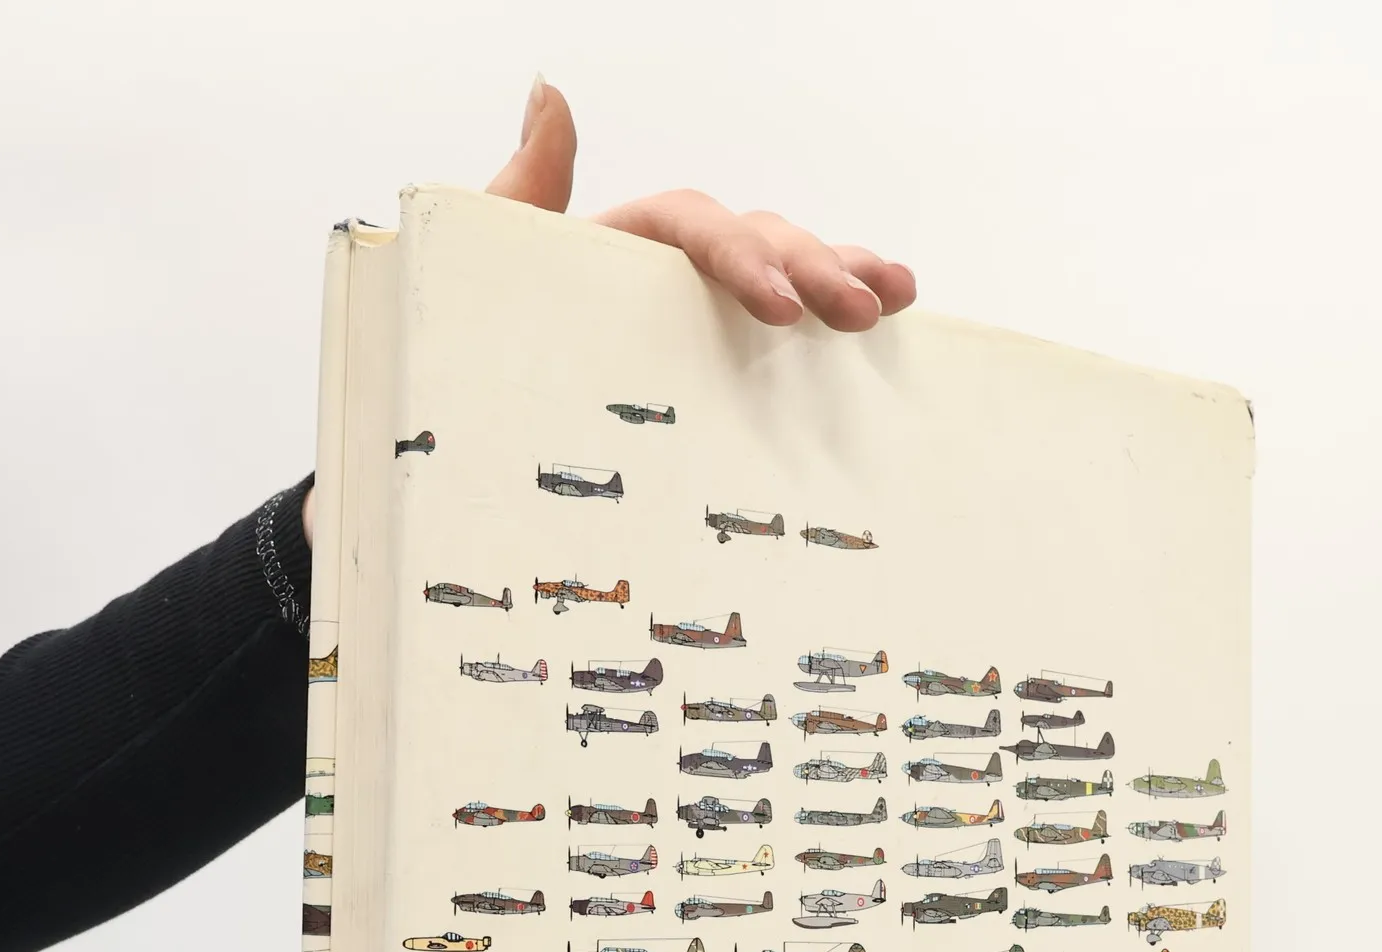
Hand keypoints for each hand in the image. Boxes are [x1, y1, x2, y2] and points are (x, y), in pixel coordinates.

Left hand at [491, 76, 916, 331]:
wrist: (490, 427)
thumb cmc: (488, 344)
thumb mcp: (495, 267)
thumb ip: (522, 190)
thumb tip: (548, 93)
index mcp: (625, 245)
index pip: (696, 227)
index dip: (742, 257)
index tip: (779, 307)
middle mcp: (673, 269)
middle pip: (759, 243)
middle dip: (815, 271)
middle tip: (860, 311)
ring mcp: (703, 315)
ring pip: (785, 277)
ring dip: (845, 279)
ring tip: (893, 300)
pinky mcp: (721, 368)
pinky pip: (785, 339)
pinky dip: (832, 328)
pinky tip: (889, 327)